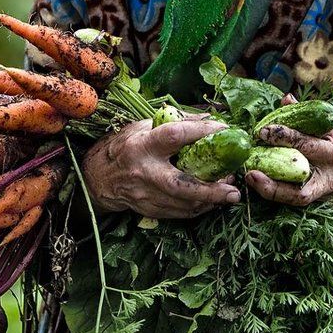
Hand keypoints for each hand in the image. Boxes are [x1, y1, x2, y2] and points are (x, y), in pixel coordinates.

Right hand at [81, 116, 240, 218]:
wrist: (98, 177)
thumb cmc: (124, 146)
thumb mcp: (143, 126)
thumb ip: (174, 123)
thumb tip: (207, 119)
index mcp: (142, 145)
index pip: (175, 136)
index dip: (201, 132)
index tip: (224, 129)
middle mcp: (144, 172)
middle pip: (181, 184)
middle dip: (211, 188)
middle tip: (234, 187)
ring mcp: (146, 195)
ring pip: (184, 204)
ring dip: (211, 199)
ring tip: (230, 192)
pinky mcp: (149, 210)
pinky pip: (180, 213)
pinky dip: (199, 207)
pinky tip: (212, 200)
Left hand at [245, 117, 332, 211]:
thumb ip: (311, 114)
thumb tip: (285, 98)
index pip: (307, 143)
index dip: (284, 136)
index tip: (262, 131)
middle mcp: (332, 175)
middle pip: (301, 178)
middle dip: (274, 173)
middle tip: (250, 165)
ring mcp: (326, 191)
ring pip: (298, 198)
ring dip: (272, 191)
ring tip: (251, 179)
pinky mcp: (321, 201)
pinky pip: (297, 199)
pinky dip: (278, 193)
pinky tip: (259, 183)